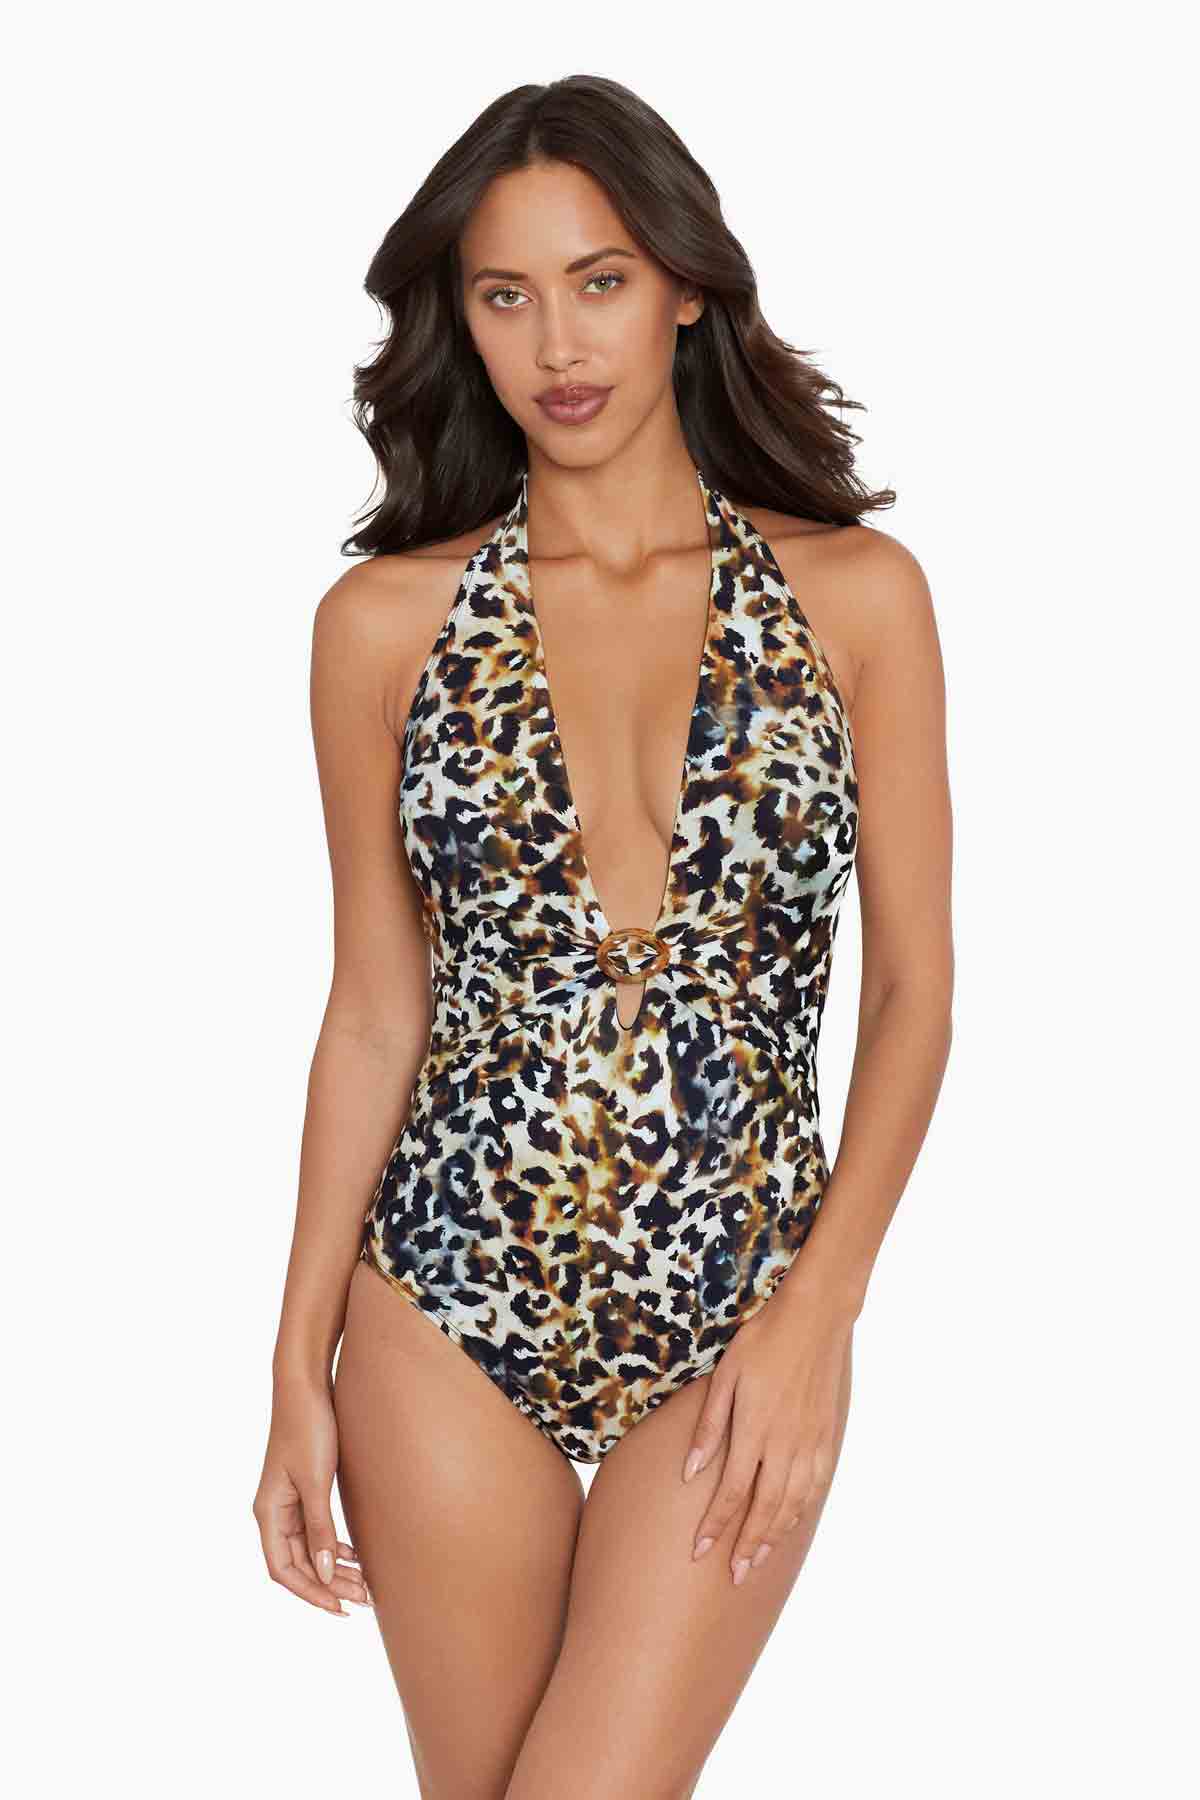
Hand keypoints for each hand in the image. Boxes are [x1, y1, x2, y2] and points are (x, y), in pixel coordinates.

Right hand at [253, 1379, 371, 1615]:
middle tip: (364, 1598)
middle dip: (329, 1584)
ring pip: (309, 1549)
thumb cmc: (308, 1428)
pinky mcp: (304, 1488)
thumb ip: (320, 1528)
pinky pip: (315, 1530)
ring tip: (365, 1584)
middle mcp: (273, 1511)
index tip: (339, 1608)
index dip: (310, 1593)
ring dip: (334, 1568)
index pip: (283, 1570)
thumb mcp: (316, 1480)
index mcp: (268, 1512)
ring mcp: (288, 1500)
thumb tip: (325, 1573)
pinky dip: (334, 1546)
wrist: (306, 1385)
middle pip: (298, 1563)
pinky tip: (354, 1555)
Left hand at [683, 1283, 853, 1584]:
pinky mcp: (826, 1437)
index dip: (715, 1528)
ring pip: (792, 1504)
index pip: (730, 1494)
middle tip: (733, 1576)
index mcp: (754, 1431)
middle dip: (746, 1546)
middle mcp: (784, 1445)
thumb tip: (691, 1472)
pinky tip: (790, 1523)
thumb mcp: (725, 1377)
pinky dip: (800, 1511)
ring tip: (757, 1560)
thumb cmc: (762, 1341)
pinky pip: (814, 1486)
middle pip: (764, 1510)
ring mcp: (809, 1443)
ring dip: (774, 1536)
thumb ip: (709, 1427)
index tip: (700, 1554)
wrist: (815, 1318)